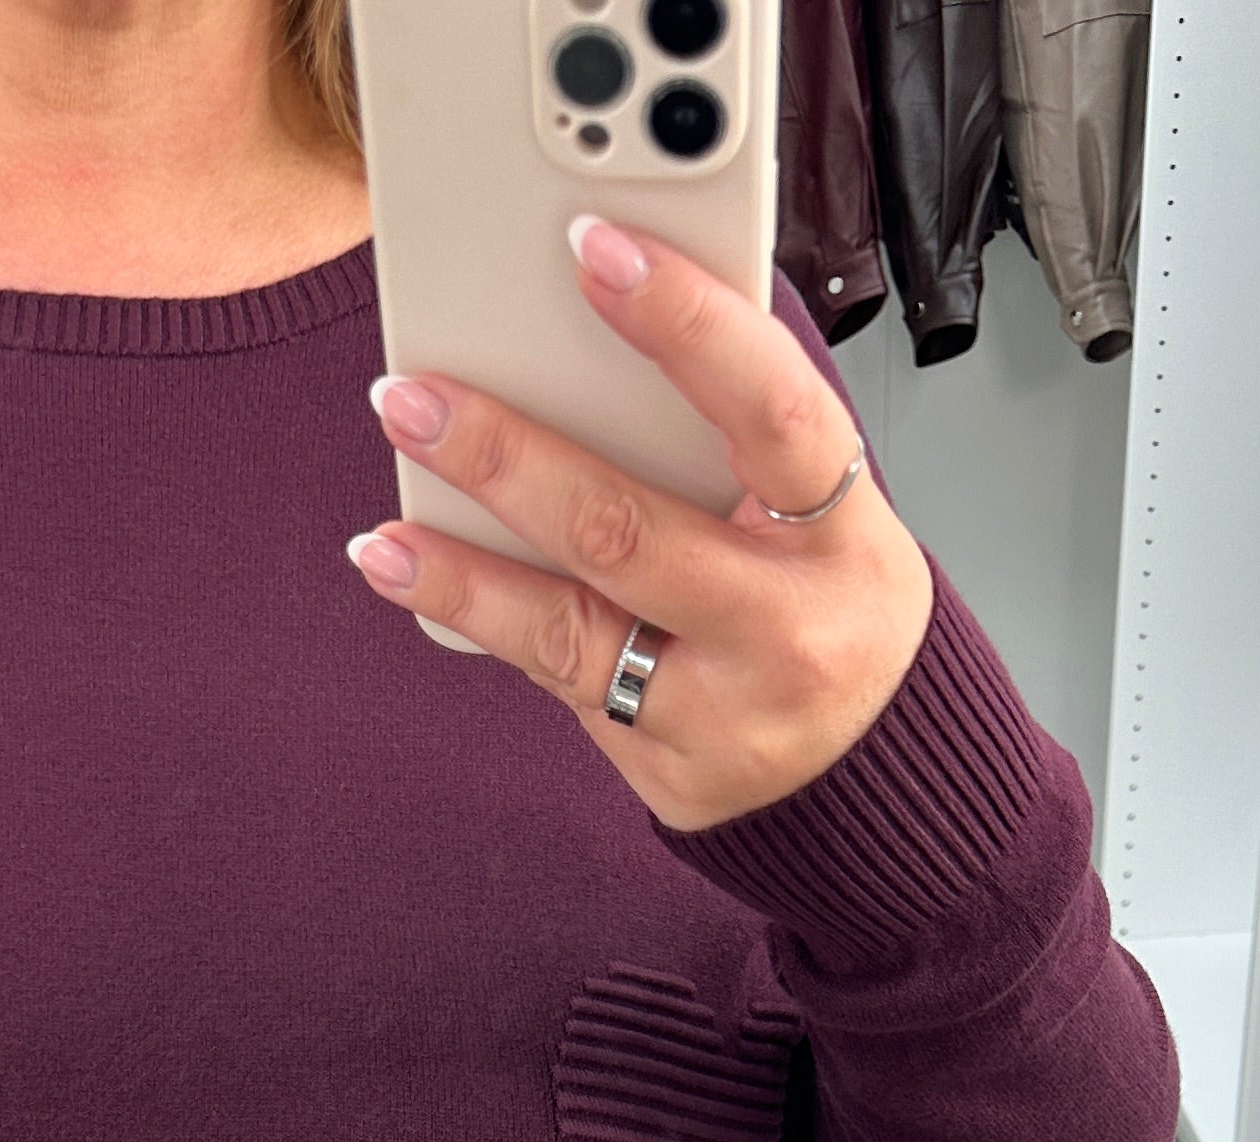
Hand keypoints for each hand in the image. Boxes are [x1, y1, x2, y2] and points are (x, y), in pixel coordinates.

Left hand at [347, 215, 934, 834]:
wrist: (876, 763)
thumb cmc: (830, 600)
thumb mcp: (823, 510)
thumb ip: (734, 433)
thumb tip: (596, 318)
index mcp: (845, 533)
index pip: (772, 411)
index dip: (688, 325)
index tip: (596, 247)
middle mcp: (788, 629)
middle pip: (630, 531)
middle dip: (509, 457)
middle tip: (414, 397)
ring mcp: (726, 714)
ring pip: (572, 629)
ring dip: (463, 568)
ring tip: (383, 529)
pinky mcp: (672, 776)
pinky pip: (562, 684)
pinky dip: (480, 621)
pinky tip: (411, 575)